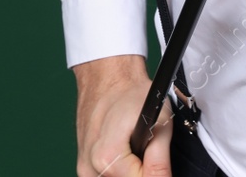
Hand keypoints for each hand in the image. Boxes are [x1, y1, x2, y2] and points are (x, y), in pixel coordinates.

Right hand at [74, 56, 172, 176]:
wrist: (108, 78)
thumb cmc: (130, 92)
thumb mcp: (158, 121)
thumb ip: (160, 160)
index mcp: (106, 157)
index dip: (157, 174)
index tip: (159, 157)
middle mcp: (90, 168)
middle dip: (143, 172)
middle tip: (147, 149)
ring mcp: (84, 169)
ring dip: (131, 172)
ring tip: (135, 149)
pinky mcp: (84, 169)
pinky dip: (120, 170)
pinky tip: (125, 154)